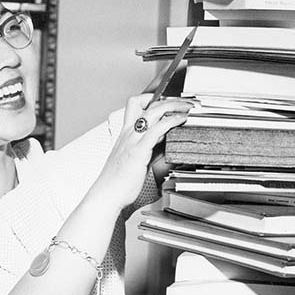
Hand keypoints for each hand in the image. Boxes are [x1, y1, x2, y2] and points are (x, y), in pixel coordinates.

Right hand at [95, 94, 191, 211]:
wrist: (106, 195)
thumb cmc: (118, 184)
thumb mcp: (137, 162)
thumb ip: (151, 152)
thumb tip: (167, 147)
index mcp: (125, 134)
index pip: (136, 106)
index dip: (152, 99)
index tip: (168, 101)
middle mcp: (128, 133)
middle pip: (147, 104)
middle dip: (168, 99)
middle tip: (184, 101)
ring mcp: (132, 140)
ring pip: (153, 111)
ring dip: (174, 105)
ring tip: (187, 107)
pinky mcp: (138, 150)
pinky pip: (158, 129)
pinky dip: (172, 120)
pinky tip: (182, 120)